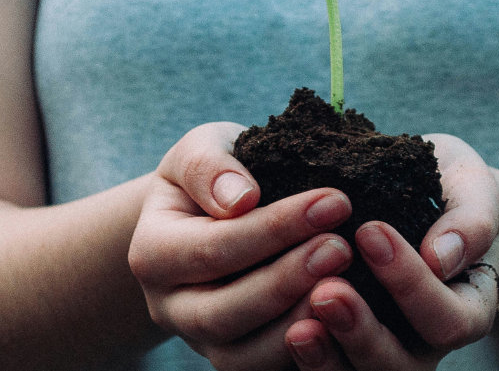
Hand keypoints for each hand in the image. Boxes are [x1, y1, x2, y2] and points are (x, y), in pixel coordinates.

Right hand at [128, 122, 355, 370]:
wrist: (210, 214)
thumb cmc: (214, 176)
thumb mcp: (201, 149)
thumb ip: (210, 166)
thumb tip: (241, 198)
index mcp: (152, 252)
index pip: (214, 248)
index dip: (276, 228)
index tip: (335, 201)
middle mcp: (169, 306)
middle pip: (223, 312)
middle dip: (287, 280)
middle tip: (341, 247)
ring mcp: (200, 341)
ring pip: (243, 356)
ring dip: (297, 323)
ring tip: (346, 284)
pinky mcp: (235, 357)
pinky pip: (266, 369)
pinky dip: (306, 353)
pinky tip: (344, 319)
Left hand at [283, 134, 498, 369]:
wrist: (412, 188)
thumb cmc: (446, 186)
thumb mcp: (469, 186)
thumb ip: (471, 220)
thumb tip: (441, 258)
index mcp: (466, 308)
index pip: (447, 320)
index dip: (411, 285)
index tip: (370, 230)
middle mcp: (426, 344)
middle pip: (401, 367)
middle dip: (362, 333)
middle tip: (326, 291)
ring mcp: (383, 353)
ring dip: (327, 361)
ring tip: (298, 329)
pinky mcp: (343, 351)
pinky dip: (306, 362)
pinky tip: (285, 334)